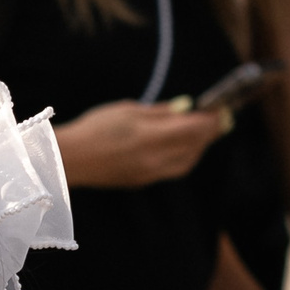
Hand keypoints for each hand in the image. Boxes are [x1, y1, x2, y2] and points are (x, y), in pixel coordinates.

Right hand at [53, 100, 228, 188]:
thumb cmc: (94, 128)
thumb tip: (185, 107)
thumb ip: (160, 112)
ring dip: (198, 147)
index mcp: (151, 137)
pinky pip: (173, 170)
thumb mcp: (127, 110)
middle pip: (195, 146)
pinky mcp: (141, 181)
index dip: (211, 118)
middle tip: (219, 119)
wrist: (69, 160)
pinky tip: (181, 147)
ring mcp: (149, 173)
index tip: (221, 107)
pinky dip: (184, 157)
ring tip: (202, 133)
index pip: (195, 128)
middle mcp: (155, 159)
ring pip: (187, 162)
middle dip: (210, 132)